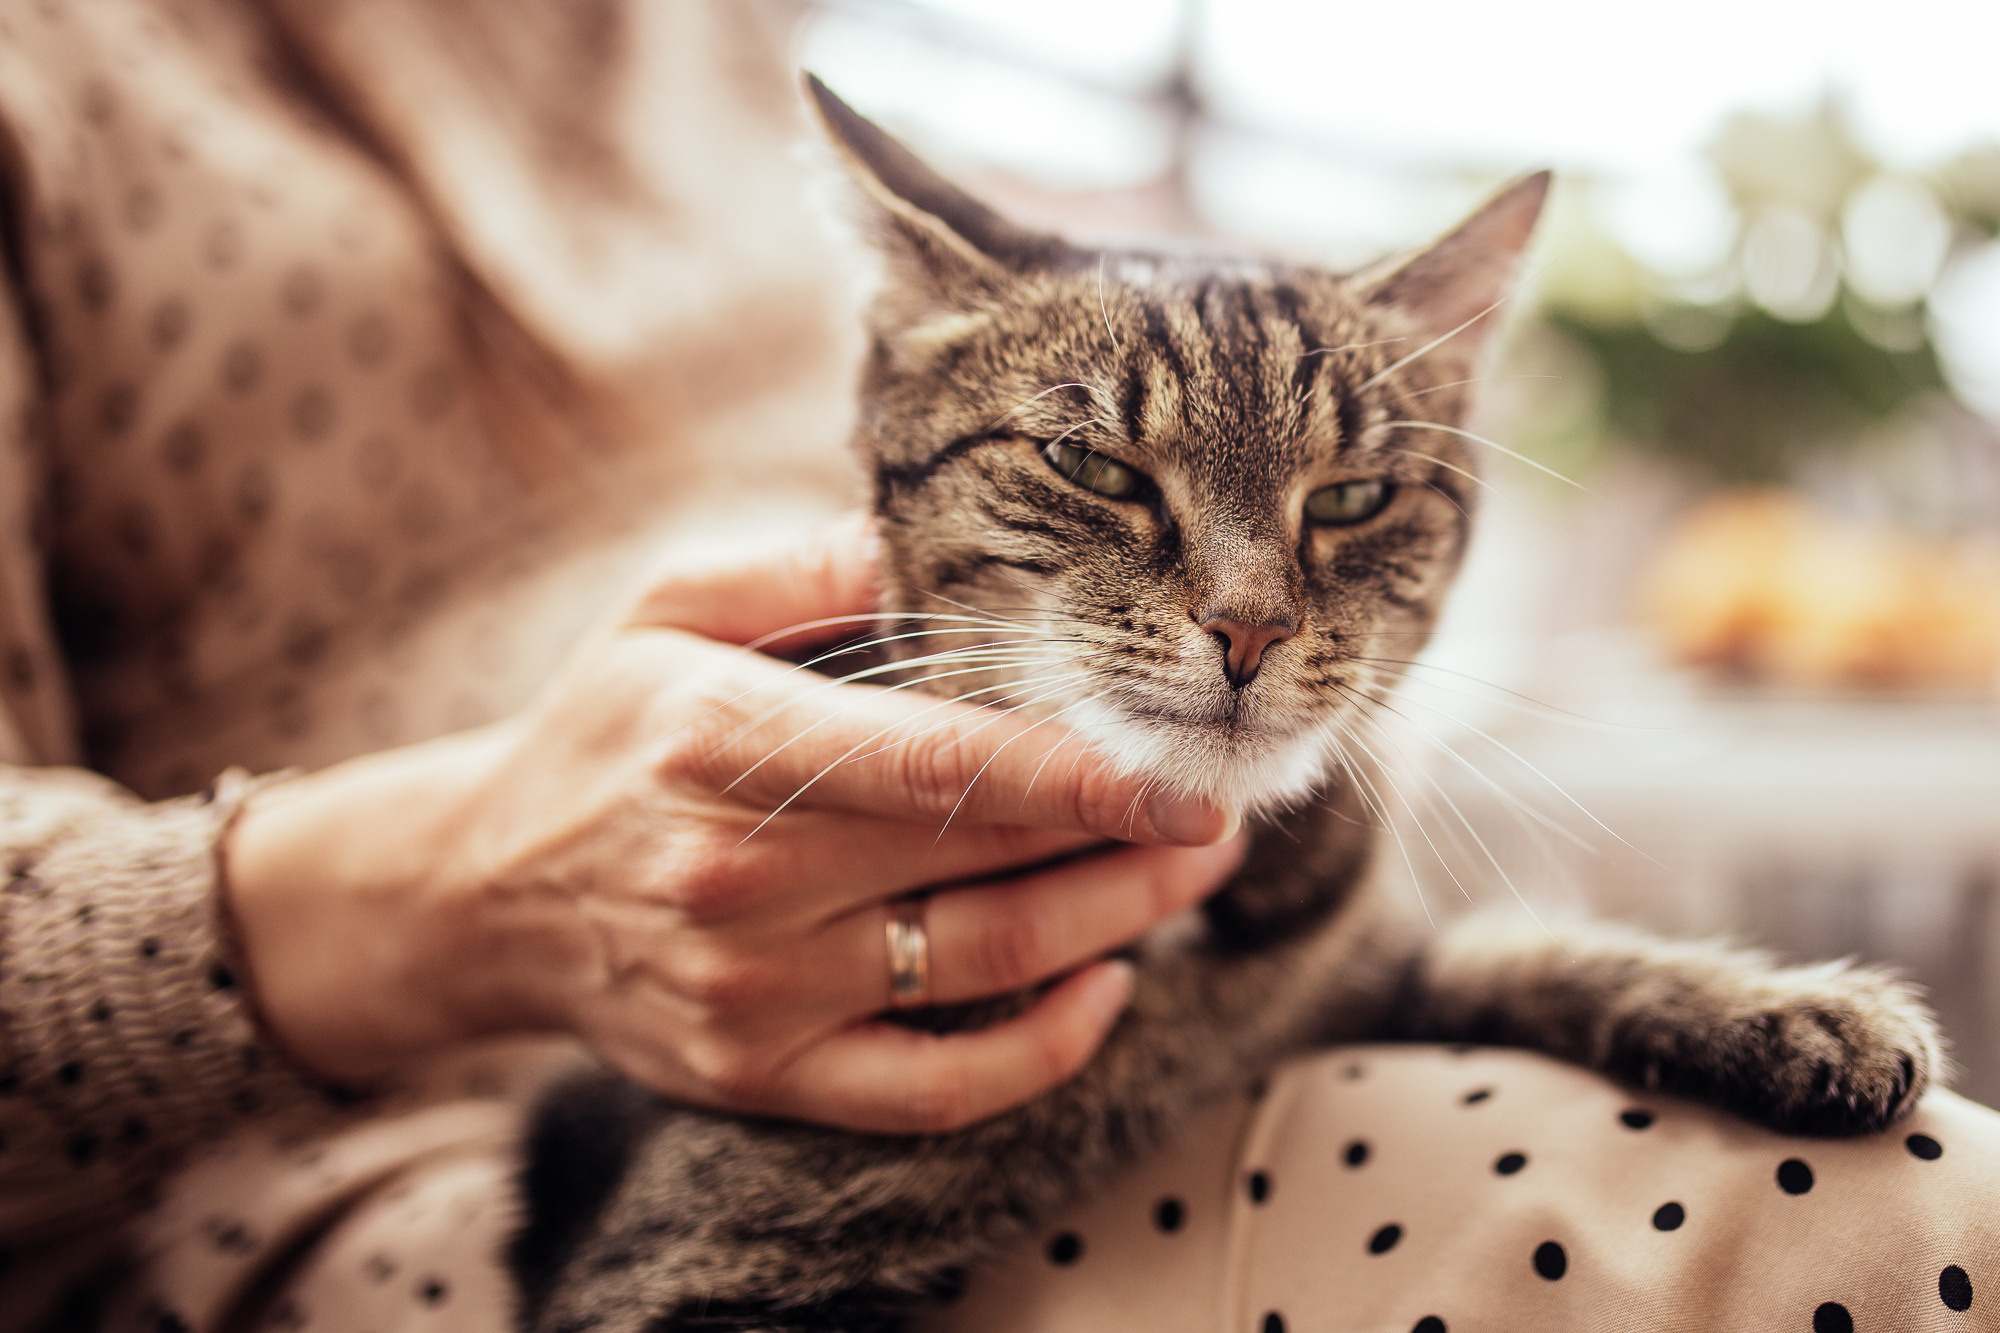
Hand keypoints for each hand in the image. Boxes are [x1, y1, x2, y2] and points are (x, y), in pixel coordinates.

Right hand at [225, 515, 1243, 1131]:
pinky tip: (1104, 986)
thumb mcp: (671, 606)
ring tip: (1191, 871)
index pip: (936, 765)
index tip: (1185, 767)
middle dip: (1131, 836)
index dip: (1079, 772)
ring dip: (1116, 922)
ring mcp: (753, 994)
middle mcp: (739, 879)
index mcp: (722, 741)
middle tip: (1222, 799)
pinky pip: (934, 1089)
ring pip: (984, 969)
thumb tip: (937, 533)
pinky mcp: (764, 1075)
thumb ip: (807, 564)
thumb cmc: (603, 730)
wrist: (484, 892)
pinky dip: (1042, 1050)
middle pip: (985, 861)